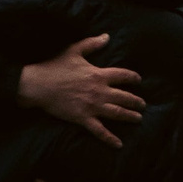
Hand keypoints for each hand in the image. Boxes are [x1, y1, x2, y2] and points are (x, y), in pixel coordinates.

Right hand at [15, 34, 143, 146]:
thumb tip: (106, 37)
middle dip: (136, 101)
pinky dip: (110, 138)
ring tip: (138, 119)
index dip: (133, 78)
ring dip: (130, 116)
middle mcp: (99, 91)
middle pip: (124, 97)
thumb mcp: (75, 50)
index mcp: (98, 74)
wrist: (40, 85)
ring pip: (117, 113)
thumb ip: (92, 44)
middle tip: (142, 105)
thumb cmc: (55, 66)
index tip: (138, 80)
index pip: (122, 75)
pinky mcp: (83, 119)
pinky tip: (119, 144)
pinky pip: (100, 131)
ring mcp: (92, 106)